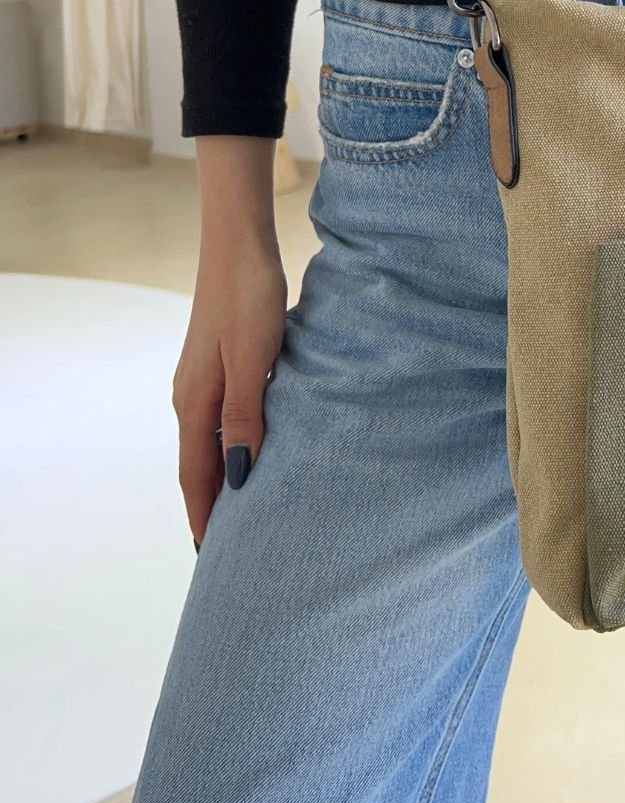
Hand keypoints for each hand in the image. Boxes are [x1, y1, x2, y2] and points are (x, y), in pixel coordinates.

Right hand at [174, 138, 286, 545]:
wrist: (240, 244)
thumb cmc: (248, 298)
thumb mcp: (250, 362)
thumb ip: (243, 418)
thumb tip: (240, 477)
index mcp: (194, 403)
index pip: (196, 476)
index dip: (206, 517)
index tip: (214, 558)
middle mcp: (192, 396)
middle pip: (200, 465)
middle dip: (212, 506)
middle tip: (230, 549)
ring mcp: (204, 378)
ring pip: (211, 442)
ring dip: (224, 477)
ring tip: (244, 511)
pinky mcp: (222, 362)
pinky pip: (223, 419)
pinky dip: (234, 445)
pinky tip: (255, 450)